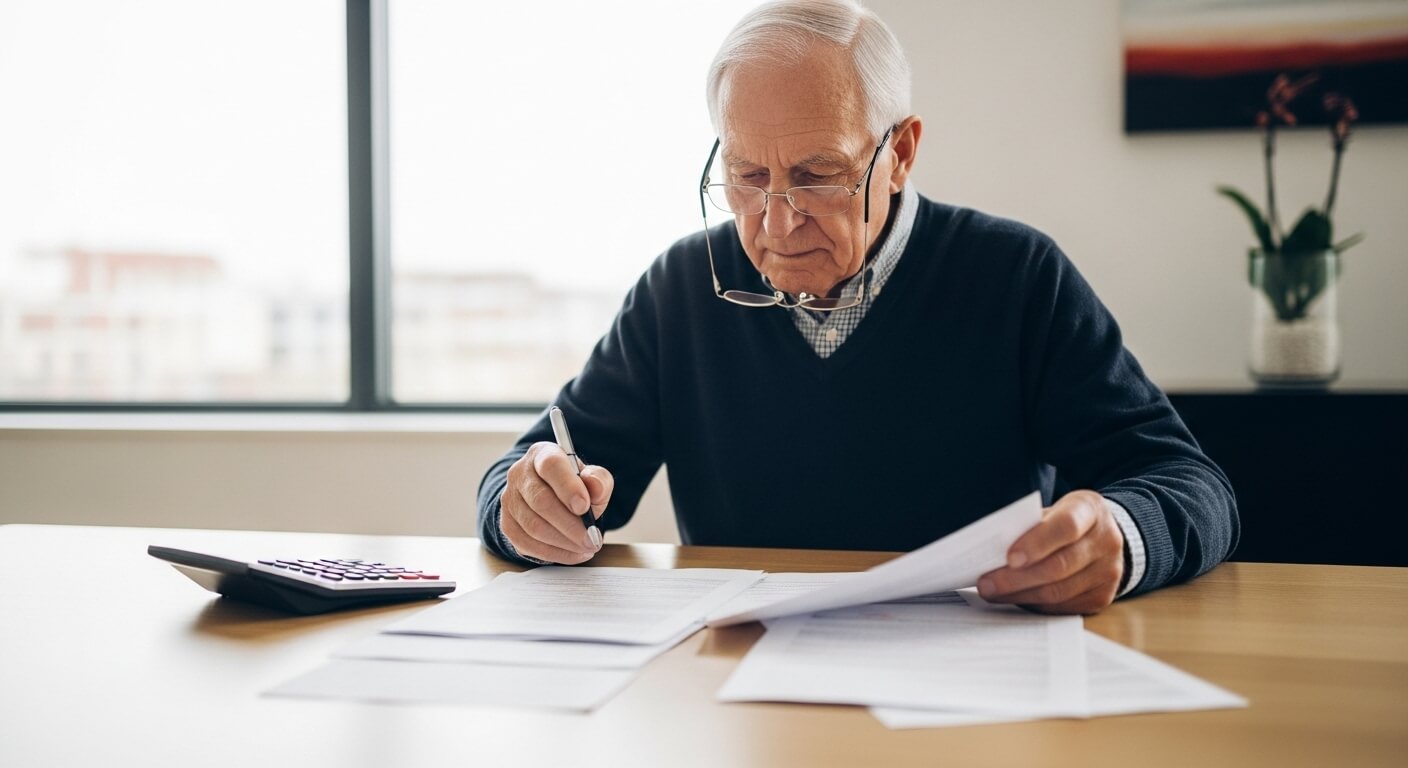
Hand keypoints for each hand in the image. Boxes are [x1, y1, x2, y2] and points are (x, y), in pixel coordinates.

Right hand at [499, 441, 613, 563]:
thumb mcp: (592, 477)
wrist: (551, 497)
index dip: (568, 487)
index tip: (584, 507)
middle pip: (541, 501)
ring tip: (587, 546)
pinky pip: (528, 544)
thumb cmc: (574, 485)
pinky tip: (573, 553)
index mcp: (542, 455)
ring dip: (564, 542)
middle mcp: (520, 474)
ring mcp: (510, 500)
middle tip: (592, 537)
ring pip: (533, 526)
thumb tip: (595, 487)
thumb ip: (599, 480)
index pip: (551, 466)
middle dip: (570, 525)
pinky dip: (554, 553)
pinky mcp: (507, 524)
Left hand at [976, 490, 1124, 614]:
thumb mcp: (1051, 511)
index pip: (1067, 526)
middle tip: (986, 583)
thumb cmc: (1064, 521)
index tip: (1009, 557)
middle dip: (1017, 578)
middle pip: (1060, 565)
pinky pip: (1063, 606)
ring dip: (1020, 594)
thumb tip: (992, 552)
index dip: (1037, 543)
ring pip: (1059, 591)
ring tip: (992, 593)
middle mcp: (1106, 541)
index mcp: (1090, 510)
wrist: (1102, 535)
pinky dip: (1034, 604)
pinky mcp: (1102, 596)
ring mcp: (1109, 571)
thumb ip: (1028, 526)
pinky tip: (1014, 598)